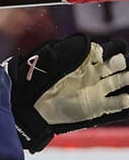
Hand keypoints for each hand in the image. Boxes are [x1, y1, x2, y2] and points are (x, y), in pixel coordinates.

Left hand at [4, 33, 128, 151]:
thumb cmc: (42, 86)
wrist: (40, 110)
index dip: (101, 51)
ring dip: (126, 79)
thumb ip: (54, 59)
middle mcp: (93, 76)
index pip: (97, 53)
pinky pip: (115, 104)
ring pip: (118, 82)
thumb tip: (56, 49)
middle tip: (119, 60)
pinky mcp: (99, 107)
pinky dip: (123, 101)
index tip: (100, 52)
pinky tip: (127, 99)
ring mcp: (98, 91)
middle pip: (112, 66)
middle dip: (118, 62)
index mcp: (82, 64)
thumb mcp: (46, 70)